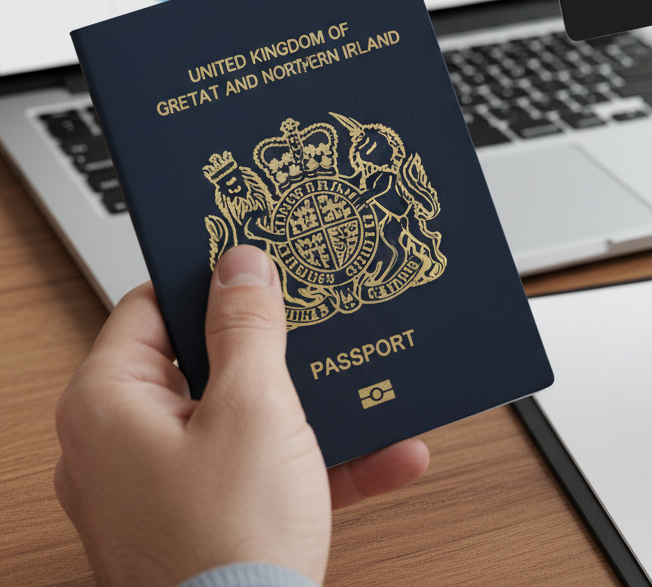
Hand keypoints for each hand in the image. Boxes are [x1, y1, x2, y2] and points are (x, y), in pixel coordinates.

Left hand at [54, 246, 429, 586]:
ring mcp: (164, 487)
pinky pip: (263, 471)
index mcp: (110, 404)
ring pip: (244, 419)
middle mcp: (124, 444)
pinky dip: (317, 460)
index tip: (257, 264)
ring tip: (362, 386)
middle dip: (277, 348)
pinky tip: (386, 452)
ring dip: (313, 408)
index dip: (209, 281)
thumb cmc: (228, 542)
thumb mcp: (254, 406)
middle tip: (317, 317)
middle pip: (205, 363)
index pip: (153, 308)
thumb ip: (248, 327)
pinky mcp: (205, 520)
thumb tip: (239, 265)